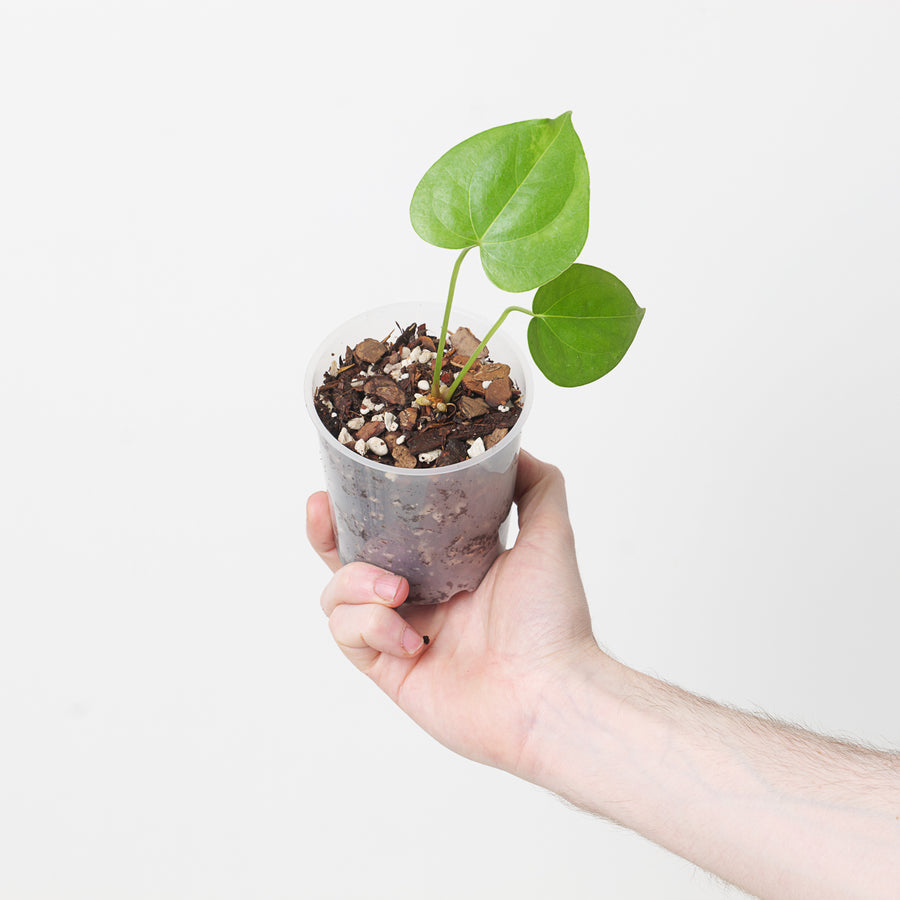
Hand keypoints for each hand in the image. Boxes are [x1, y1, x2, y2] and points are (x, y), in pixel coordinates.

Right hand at [306, 450, 599, 777]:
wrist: (550, 695)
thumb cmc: (552, 620)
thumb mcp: (550, 534)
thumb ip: (535, 484)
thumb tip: (512, 446)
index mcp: (449, 565)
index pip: (392, 527)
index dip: (363, 503)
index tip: (349, 475)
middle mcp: (420, 596)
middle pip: (348, 558)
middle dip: (327, 532)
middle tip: (321, 509)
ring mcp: (400, 633)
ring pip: (338, 596)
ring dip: (356, 584)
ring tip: (397, 592)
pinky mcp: (387, 670)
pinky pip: (349, 637)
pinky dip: (372, 628)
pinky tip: (411, 638)